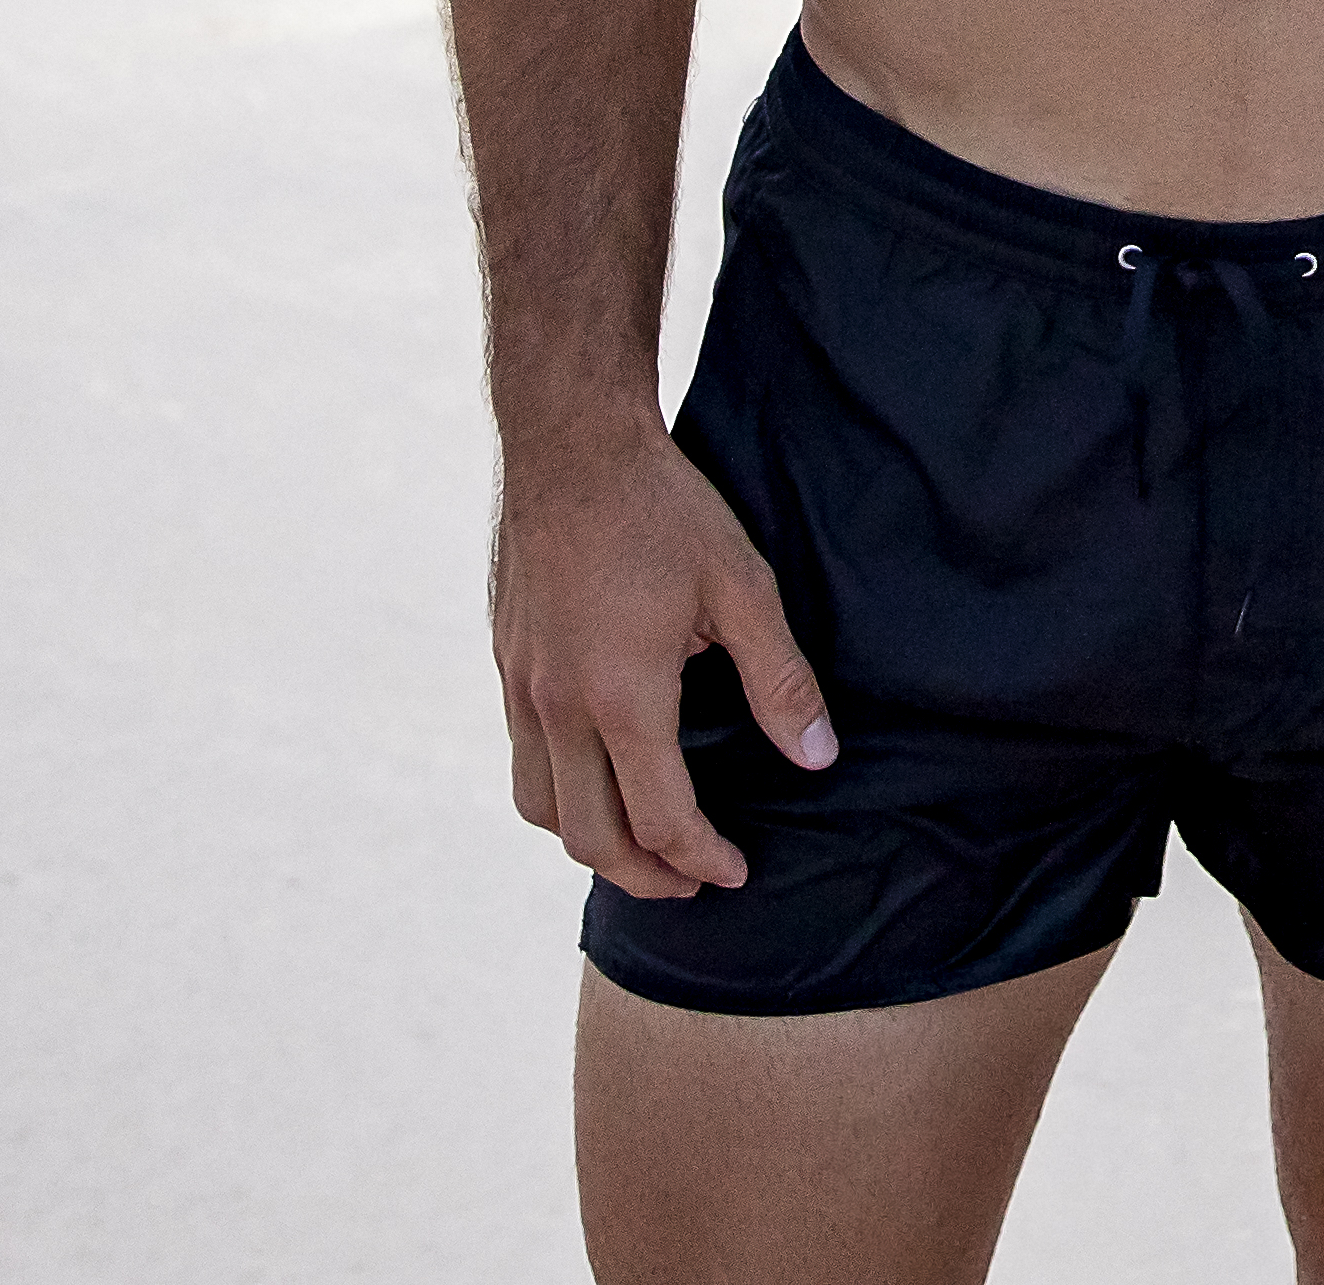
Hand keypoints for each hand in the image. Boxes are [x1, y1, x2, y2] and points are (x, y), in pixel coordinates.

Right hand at [491, 425, 837, 900]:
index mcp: (621, 697)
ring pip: (541, 809)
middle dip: (646, 876)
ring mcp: (522, 687)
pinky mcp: (506, 662)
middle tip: (693, 881)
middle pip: (591, 838)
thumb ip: (780, 680)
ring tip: (642, 842)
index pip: (660, 821)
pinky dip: (560, 793)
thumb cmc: (661, 507)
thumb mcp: (741, 587)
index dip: (701, 861)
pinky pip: (523, 759)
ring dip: (593, 843)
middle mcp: (558, 706)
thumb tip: (817, 757)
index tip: (734, 871)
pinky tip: (599, 772)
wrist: (569, 441)